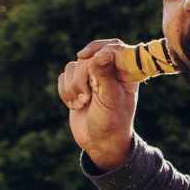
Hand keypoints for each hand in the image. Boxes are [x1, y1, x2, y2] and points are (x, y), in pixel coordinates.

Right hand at [58, 39, 139, 169]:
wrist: (100, 143)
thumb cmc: (112, 122)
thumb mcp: (110, 99)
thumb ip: (105, 75)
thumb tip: (102, 53)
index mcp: (125, 71)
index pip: (113, 47)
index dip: (97, 48)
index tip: (83, 56)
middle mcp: (109, 70)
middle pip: (87, 57)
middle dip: (82, 78)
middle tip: (88, 98)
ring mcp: (92, 77)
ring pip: (72, 66)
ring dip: (73, 87)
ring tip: (83, 104)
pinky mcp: (77, 85)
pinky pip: (63, 77)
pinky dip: (66, 92)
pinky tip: (75, 105)